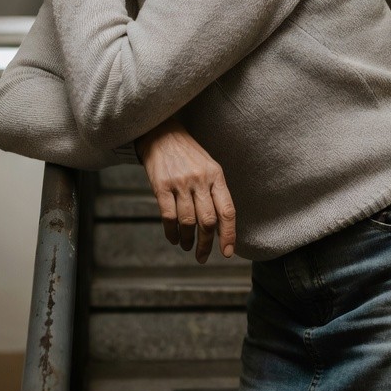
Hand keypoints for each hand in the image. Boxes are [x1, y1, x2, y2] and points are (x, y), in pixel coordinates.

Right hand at [135, 116, 236, 264]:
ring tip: (188, 247)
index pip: (227, 211)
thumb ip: (215, 192)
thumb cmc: (188, 154)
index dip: (229, 235)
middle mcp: (201, 180)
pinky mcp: (161, 186)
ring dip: (188, 240)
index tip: (226, 252)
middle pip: (208, 221)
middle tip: (202, 256)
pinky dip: (172, 232)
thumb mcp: (210, 167)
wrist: (162, 134)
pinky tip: (174, 238)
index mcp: (217, 176)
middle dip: (206, 244)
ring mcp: (180, 183)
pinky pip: (168, 216)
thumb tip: (220, 224)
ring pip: (188, 222)